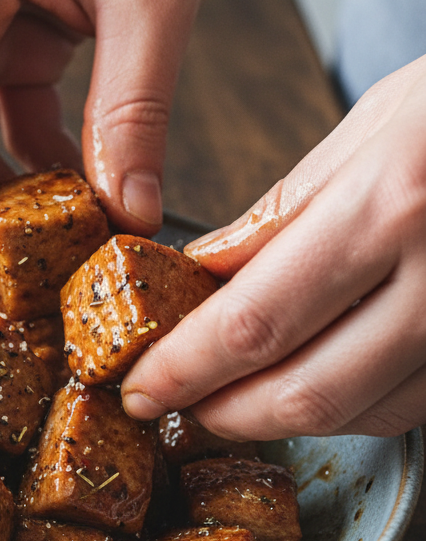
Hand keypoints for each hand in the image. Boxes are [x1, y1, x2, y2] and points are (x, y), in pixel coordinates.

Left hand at [121, 54, 425, 437]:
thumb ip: (283, 209)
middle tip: (172, 403)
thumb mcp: (374, 123)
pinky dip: (344, 408)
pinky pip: (409, 407)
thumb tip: (204, 270)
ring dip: (277, 417)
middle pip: (303, 390)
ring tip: (227, 396)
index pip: (255, 322)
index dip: (184, 369)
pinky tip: (305, 383)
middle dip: (221, 410)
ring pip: (357, 413)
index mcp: (391, 205)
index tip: (141, 385)